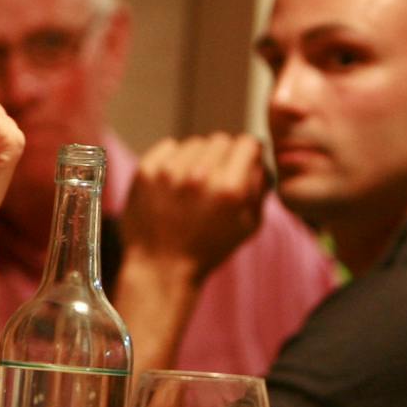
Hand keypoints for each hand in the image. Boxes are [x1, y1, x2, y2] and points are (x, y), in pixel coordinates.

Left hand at [123, 133, 267, 279]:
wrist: (161, 267)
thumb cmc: (208, 249)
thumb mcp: (248, 226)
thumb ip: (259, 189)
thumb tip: (260, 160)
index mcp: (229, 189)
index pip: (247, 143)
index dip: (248, 152)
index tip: (242, 161)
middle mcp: (200, 175)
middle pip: (221, 140)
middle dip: (223, 156)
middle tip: (216, 178)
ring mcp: (170, 172)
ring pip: (195, 143)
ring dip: (198, 157)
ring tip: (193, 184)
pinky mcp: (146, 171)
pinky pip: (169, 146)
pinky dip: (174, 159)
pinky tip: (174, 182)